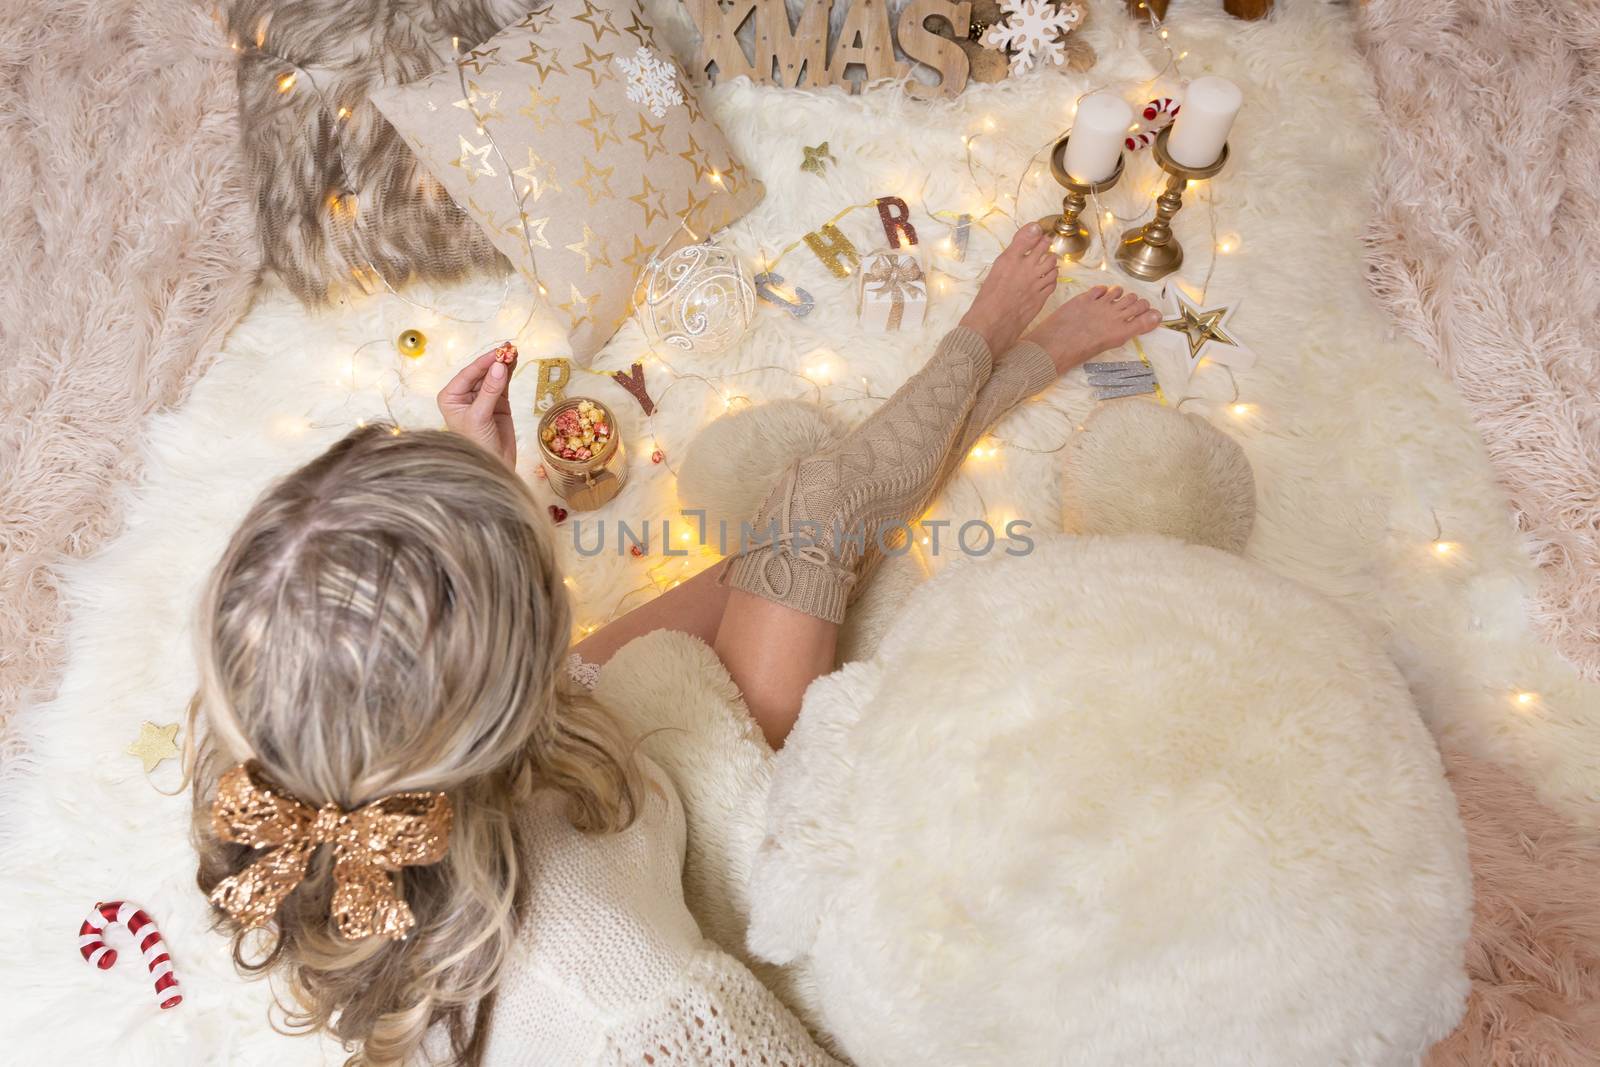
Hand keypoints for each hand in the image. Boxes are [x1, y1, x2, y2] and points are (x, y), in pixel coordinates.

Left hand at [437, 345, 517, 469]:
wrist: (493, 466)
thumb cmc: (477, 444)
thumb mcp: (480, 416)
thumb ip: (490, 391)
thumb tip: (499, 366)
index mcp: (451, 397)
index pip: (468, 374)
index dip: (483, 362)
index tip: (498, 353)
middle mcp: (464, 395)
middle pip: (481, 372)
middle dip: (494, 361)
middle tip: (509, 348)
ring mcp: (482, 398)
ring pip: (493, 376)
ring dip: (503, 364)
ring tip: (515, 351)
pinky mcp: (498, 403)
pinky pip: (503, 384)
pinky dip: (509, 373)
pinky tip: (515, 362)